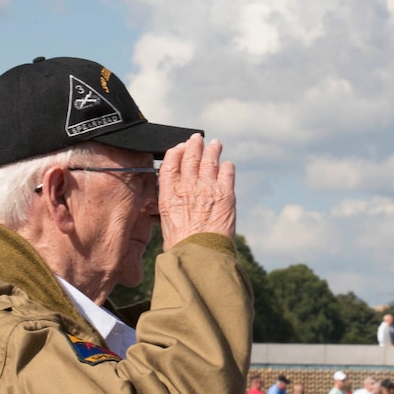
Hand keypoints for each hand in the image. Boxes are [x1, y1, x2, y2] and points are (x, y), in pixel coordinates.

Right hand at [157, 134, 235, 251]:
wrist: (199, 255)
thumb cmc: (181, 245)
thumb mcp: (166, 222)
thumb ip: (171, 203)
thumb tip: (176, 197)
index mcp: (168, 193)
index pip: (170, 163)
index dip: (177, 152)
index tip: (181, 147)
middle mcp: (187, 186)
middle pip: (191, 157)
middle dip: (195, 145)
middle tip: (198, 139)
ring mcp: (207, 188)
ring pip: (210, 160)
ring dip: (213, 150)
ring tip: (215, 144)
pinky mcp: (225, 194)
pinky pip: (227, 172)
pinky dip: (227, 167)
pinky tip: (227, 165)